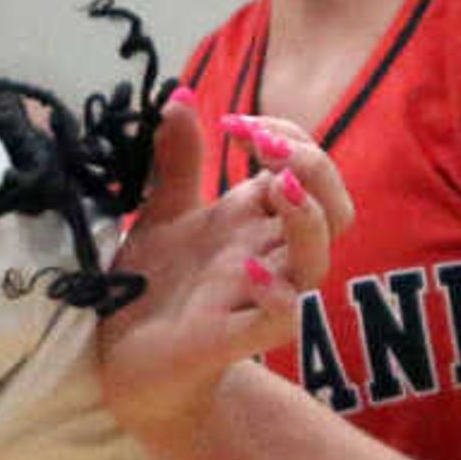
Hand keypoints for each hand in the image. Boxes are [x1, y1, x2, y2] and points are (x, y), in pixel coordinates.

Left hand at [95, 98, 350, 445]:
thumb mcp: (160, 214)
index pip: (306, 169)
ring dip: (306, 220)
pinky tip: (247, 272)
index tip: (235, 124)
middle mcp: (267, 257)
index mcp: (254, 222)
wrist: (127, 363)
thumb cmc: (155, 290)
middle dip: (314, 168)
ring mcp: (257, 299)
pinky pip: (281, 321)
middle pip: (333, 210)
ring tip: (274, 187)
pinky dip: (275, 296)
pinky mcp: (235, 340)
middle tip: (262, 147)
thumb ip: (176, 161)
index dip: (287, 136)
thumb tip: (180, 95)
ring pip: (317, 262)